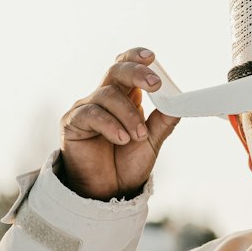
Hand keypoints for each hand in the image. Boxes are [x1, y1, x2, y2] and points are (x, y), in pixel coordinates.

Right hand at [59, 48, 179, 199]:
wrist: (109, 192)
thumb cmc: (127, 165)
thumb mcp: (151, 142)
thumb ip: (163, 122)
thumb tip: (179, 102)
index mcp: (125, 98)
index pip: (126, 67)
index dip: (136, 58)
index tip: (152, 58)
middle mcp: (104, 99)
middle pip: (116, 71)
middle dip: (136, 73)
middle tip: (155, 85)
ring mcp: (86, 109)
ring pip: (107, 95)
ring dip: (129, 115)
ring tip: (138, 136)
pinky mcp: (72, 123)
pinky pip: (91, 114)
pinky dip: (110, 125)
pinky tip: (121, 139)